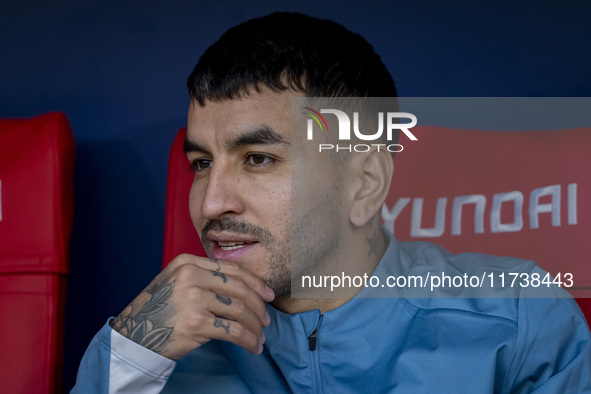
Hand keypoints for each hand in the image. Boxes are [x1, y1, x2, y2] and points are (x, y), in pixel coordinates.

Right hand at [110, 254, 274, 359]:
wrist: (132, 337)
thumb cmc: (157, 313)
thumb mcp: (176, 283)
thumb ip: (204, 278)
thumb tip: (244, 288)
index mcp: (187, 262)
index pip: (231, 269)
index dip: (255, 282)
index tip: (267, 294)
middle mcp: (190, 276)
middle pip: (239, 287)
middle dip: (259, 305)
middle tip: (266, 319)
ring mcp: (193, 298)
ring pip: (240, 309)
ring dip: (255, 326)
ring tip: (260, 336)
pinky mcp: (196, 322)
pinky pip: (234, 330)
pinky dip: (248, 340)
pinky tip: (253, 346)